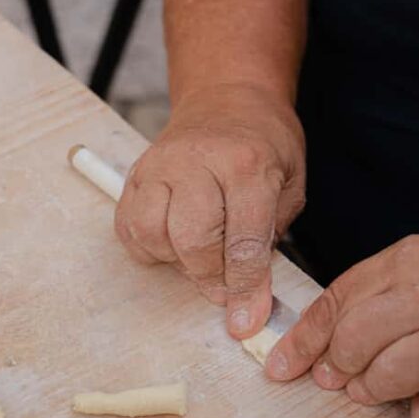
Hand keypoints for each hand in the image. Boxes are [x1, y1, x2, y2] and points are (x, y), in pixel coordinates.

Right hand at [114, 83, 304, 338]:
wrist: (227, 98)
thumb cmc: (263, 144)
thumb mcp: (290, 183)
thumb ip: (271, 236)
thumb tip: (251, 297)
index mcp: (247, 164)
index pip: (243, 240)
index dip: (245, 287)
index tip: (245, 319)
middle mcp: (198, 162)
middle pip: (192, 240)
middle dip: (210, 277)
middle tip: (225, 286)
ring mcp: (160, 166)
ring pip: (152, 233)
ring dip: (176, 260)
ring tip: (200, 253)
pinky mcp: (136, 174)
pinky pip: (129, 226)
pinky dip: (149, 247)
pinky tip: (174, 241)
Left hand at [266, 232, 418, 417]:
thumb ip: (368, 293)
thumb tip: (314, 345)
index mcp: (410, 259)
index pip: (336, 302)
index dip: (302, 342)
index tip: (281, 367)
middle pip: (353, 343)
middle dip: (338, 369)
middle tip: (341, 377)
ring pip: (384, 381)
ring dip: (374, 392)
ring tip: (386, 384)